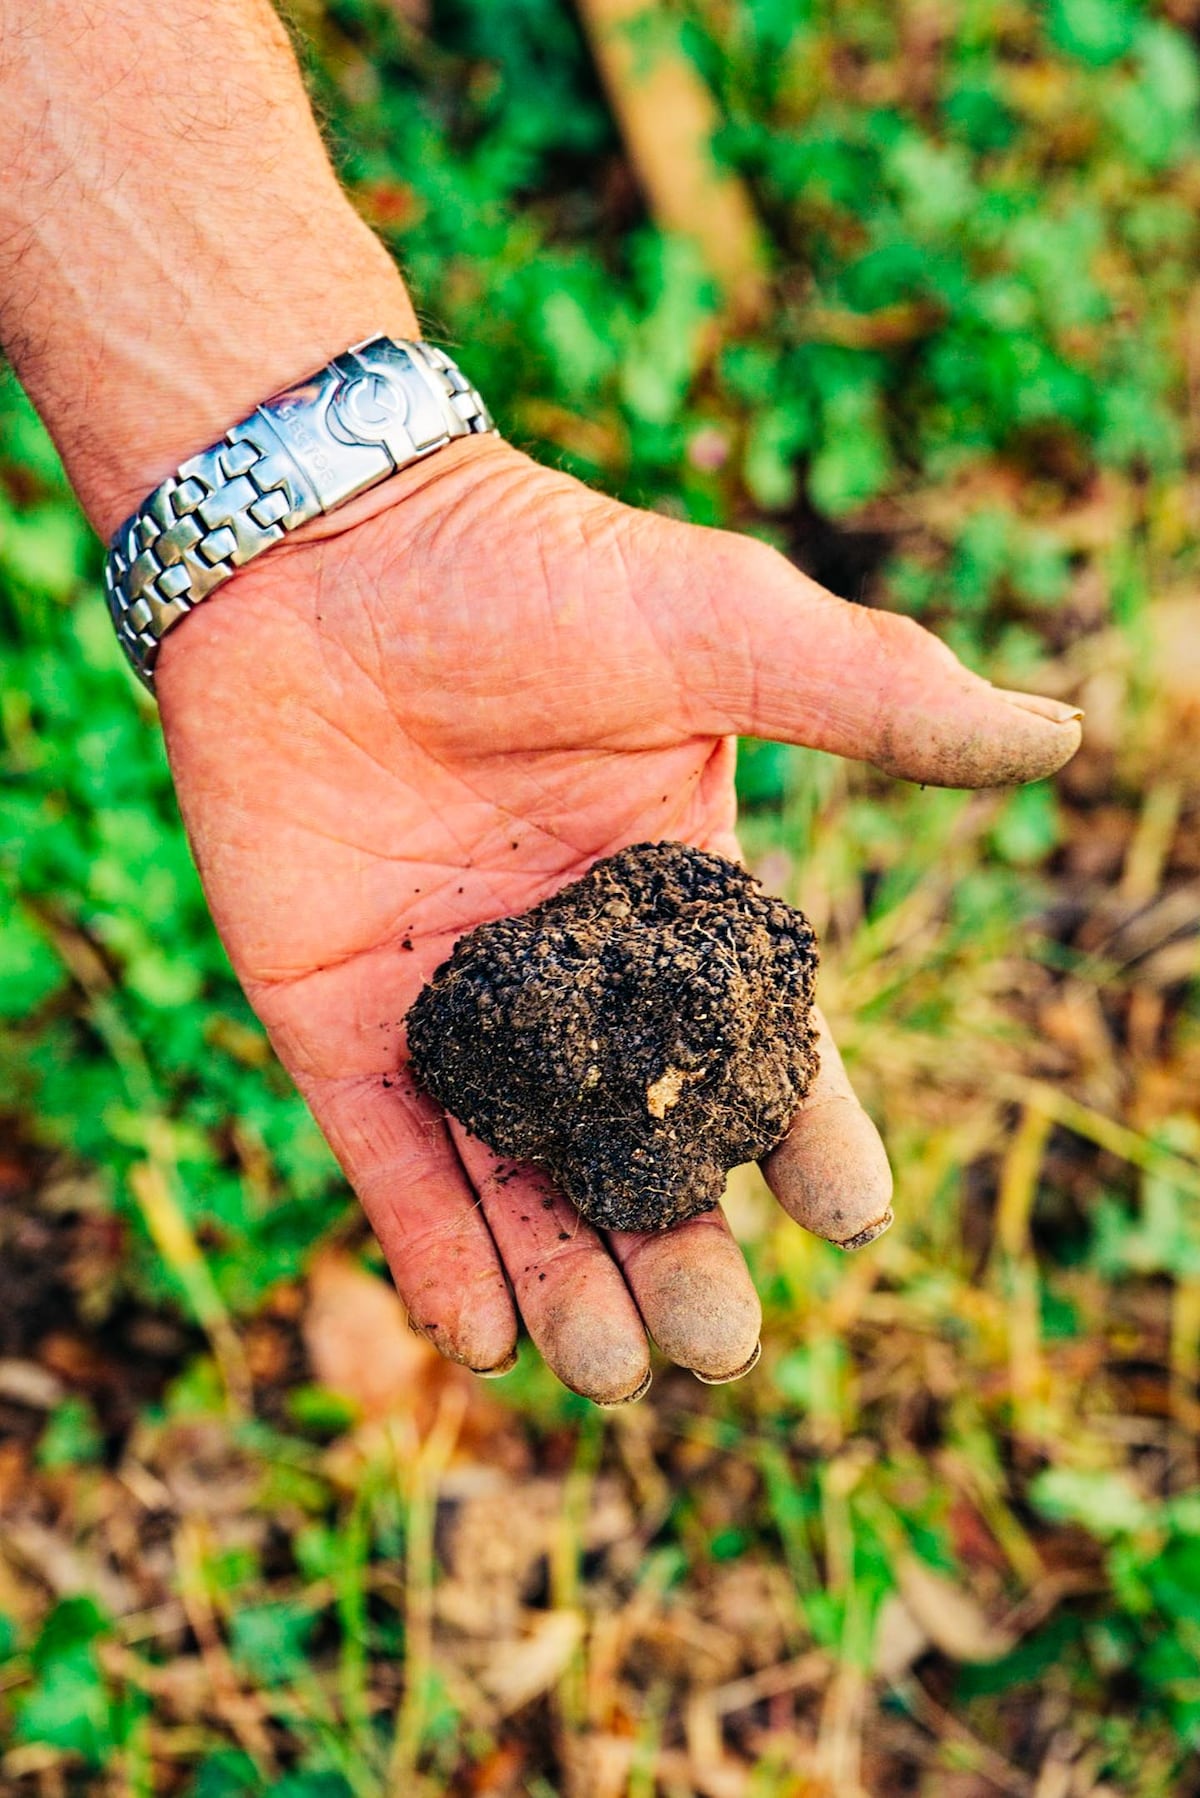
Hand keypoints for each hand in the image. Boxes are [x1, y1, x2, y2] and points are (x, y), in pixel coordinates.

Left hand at [156, 436, 1080, 1402]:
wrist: (317, 544)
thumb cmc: (531, 574)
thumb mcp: (721, 630)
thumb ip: (873, 696)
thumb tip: (1054, 734)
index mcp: (676, 898)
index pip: (759, 1044)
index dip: (806, 1131)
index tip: (848, 1216)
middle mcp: (570, 972)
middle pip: (637, 1142)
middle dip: (680, 1246)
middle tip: (715, 1344)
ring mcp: (453, 1001)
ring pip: (517, 1174)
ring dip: (565, 1278)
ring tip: (617, 1371)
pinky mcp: (335, 1016)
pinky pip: (388, 1152)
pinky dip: (430, 1242)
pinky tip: (479, 1335)